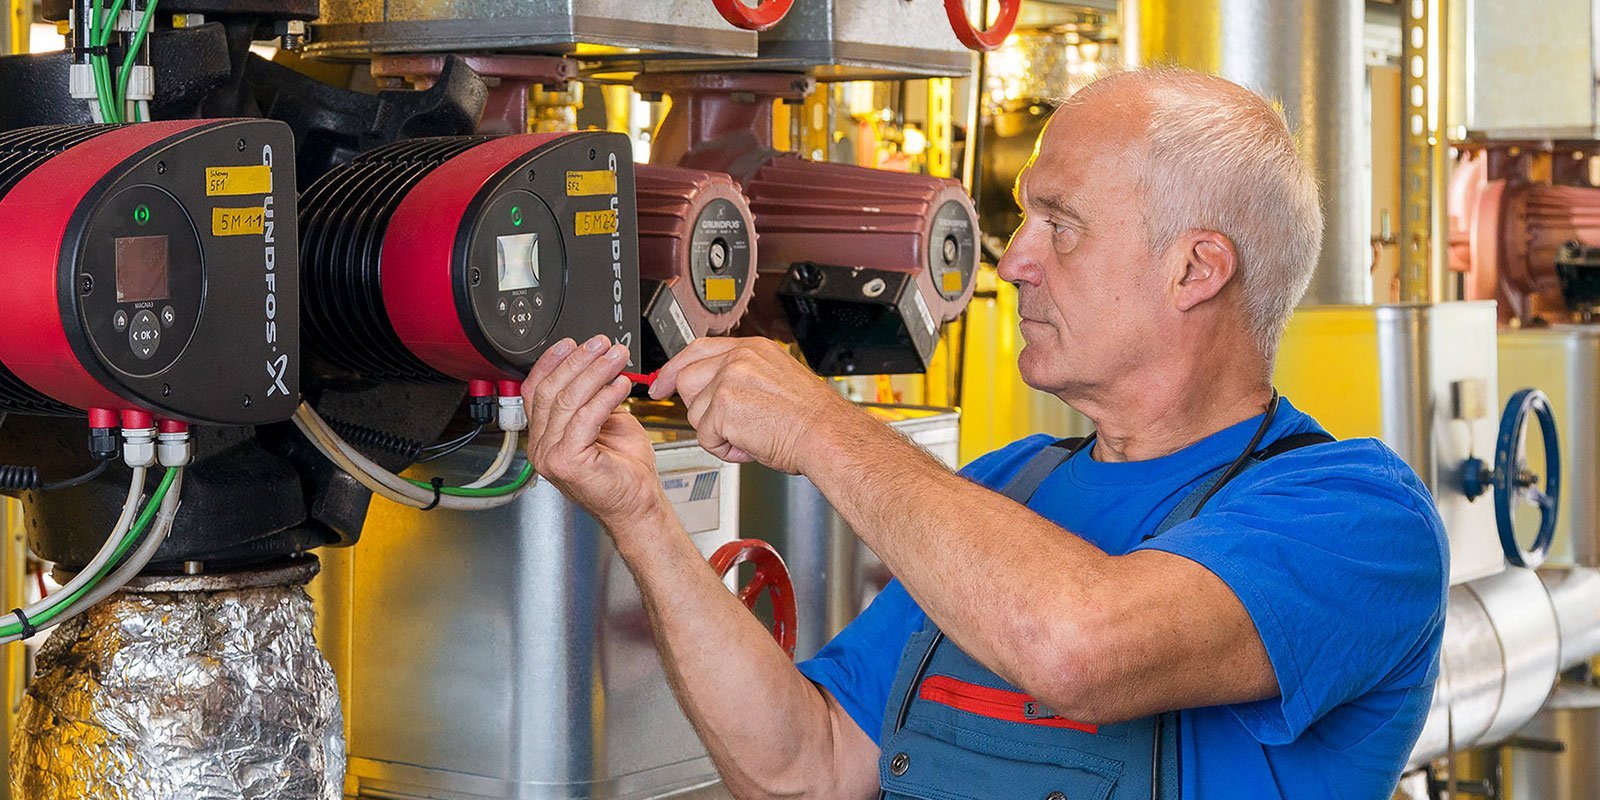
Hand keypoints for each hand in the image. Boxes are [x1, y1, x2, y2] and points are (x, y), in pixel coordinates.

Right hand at [523, 334, 664, 524]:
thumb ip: (592, 399)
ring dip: (595, 373)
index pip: (536, 390)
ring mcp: (551, 456)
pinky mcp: (568, 462)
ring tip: (617, 358)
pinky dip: (604, 397)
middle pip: (551, 391)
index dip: (552, 362)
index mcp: (546, 436)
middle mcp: (542, 447)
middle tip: (604, 345)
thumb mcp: (605, 422)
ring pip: (567, 400)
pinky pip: (585, 418)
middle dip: (579, 361)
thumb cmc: (625, 470)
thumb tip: (595, 367)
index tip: (572, 343)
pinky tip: (620, 385)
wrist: (639, 505)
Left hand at [649, 338, 856, 473]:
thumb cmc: (811, 418)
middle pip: (687, 380)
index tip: (660, 383)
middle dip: (700, 409)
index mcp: (752, 349)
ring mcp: (728, 380)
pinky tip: (750, 445)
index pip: (699, 350)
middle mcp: (738, 359)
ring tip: (749, 435)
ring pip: (695, 412)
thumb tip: (715, 391)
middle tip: (728, 426)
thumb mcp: (776, 380)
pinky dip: (724, 449)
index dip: (675, 368)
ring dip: (717, 432)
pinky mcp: (723, 406)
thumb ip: (744, 377)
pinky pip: (705, 436)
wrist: (826, 434)